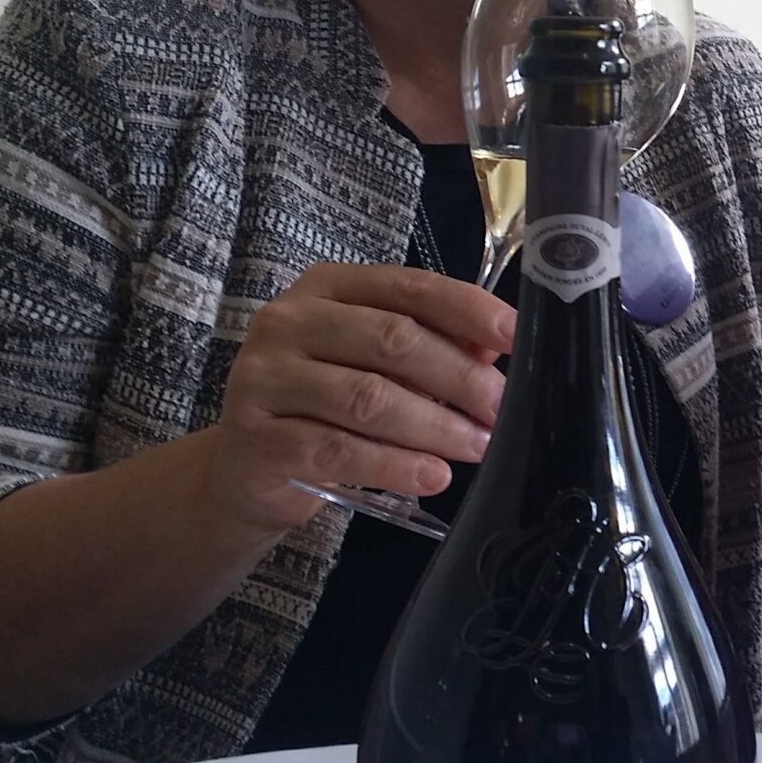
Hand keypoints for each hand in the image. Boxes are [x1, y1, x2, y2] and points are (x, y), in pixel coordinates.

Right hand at [202, 263, 514, 535]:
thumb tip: (494, 347)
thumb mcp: (375, 367)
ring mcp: (265, 377)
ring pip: (367, 398)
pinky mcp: (256, 437)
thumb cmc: (323, 406)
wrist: (246, 470)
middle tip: (500, 408)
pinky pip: (338, 450)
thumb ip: (431, 348)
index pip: (408, 287)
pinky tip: (433, 475)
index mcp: (326, 288)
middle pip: (392, 340)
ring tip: (477, 445)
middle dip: (459, 376)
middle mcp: (288, 321)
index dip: (466, 309)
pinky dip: (394, 466)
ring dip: (434, 425)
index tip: (515, 336)